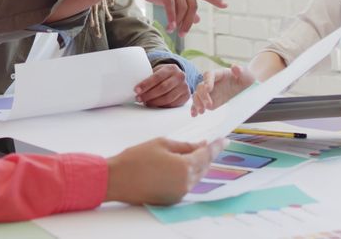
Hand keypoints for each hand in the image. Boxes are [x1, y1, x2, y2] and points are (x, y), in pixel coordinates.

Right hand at [105, 137, 221, 205]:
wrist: (116, 179)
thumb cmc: (135, 159)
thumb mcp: (161, 144)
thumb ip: (184, 145)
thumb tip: (200, 145)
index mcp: (184, 167)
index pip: (206, 155)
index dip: (216, 146)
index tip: (224, 140)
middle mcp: (185, 183)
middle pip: (203, 167)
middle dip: (207, 155)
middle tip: (211, 144)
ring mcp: (179, 193)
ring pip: (195, 177)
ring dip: (197, 165)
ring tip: (195, 153)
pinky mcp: (171, 199)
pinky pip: (185, 184)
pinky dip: (187, 175)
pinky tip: (181, 166)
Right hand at [119, 0, 226, 36]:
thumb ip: (183, 5)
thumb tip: (198, 19)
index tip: (225, 5)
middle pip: (192, 6)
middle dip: (189, 22)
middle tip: (183, 34)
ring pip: (182, 6)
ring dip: (179, 22)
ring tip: (173, 31)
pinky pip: (170, 5)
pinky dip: (171, 17)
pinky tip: (170, 26)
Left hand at [135, 64, 188, 107]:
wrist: (178, 78)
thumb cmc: (163, 75)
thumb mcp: (158, 71)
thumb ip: (149, 76)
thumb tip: (134, 85)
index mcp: (171, 68)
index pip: (157, 77)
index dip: (146, 84)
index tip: (136, 90)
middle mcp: (180, 77)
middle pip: (163, 88)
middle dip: (148, 95)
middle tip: (138, 98)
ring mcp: (184, 87)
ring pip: (167, 98)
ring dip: (154, 102)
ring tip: (145, 102)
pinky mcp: (186, 97)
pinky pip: (172, 104)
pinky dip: (161, 106)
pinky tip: (154, 105)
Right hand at [190, 65, 254, 116]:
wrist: (247, 88)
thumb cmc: (246, 79)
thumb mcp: (247, 75)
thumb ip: (241, 71)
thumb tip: (235, 67)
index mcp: (219, 74)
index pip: (209, 75)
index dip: (207, 81)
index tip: (208, 88)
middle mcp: (211, 82)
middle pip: (201, 86)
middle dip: (203, 96)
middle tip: (209, 105)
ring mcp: (209, 92)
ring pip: (197, 95)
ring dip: (197, 103)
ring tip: (201, 111)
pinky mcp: (208, 101)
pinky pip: (199, 103)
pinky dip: (194, 108)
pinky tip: (194, 114)